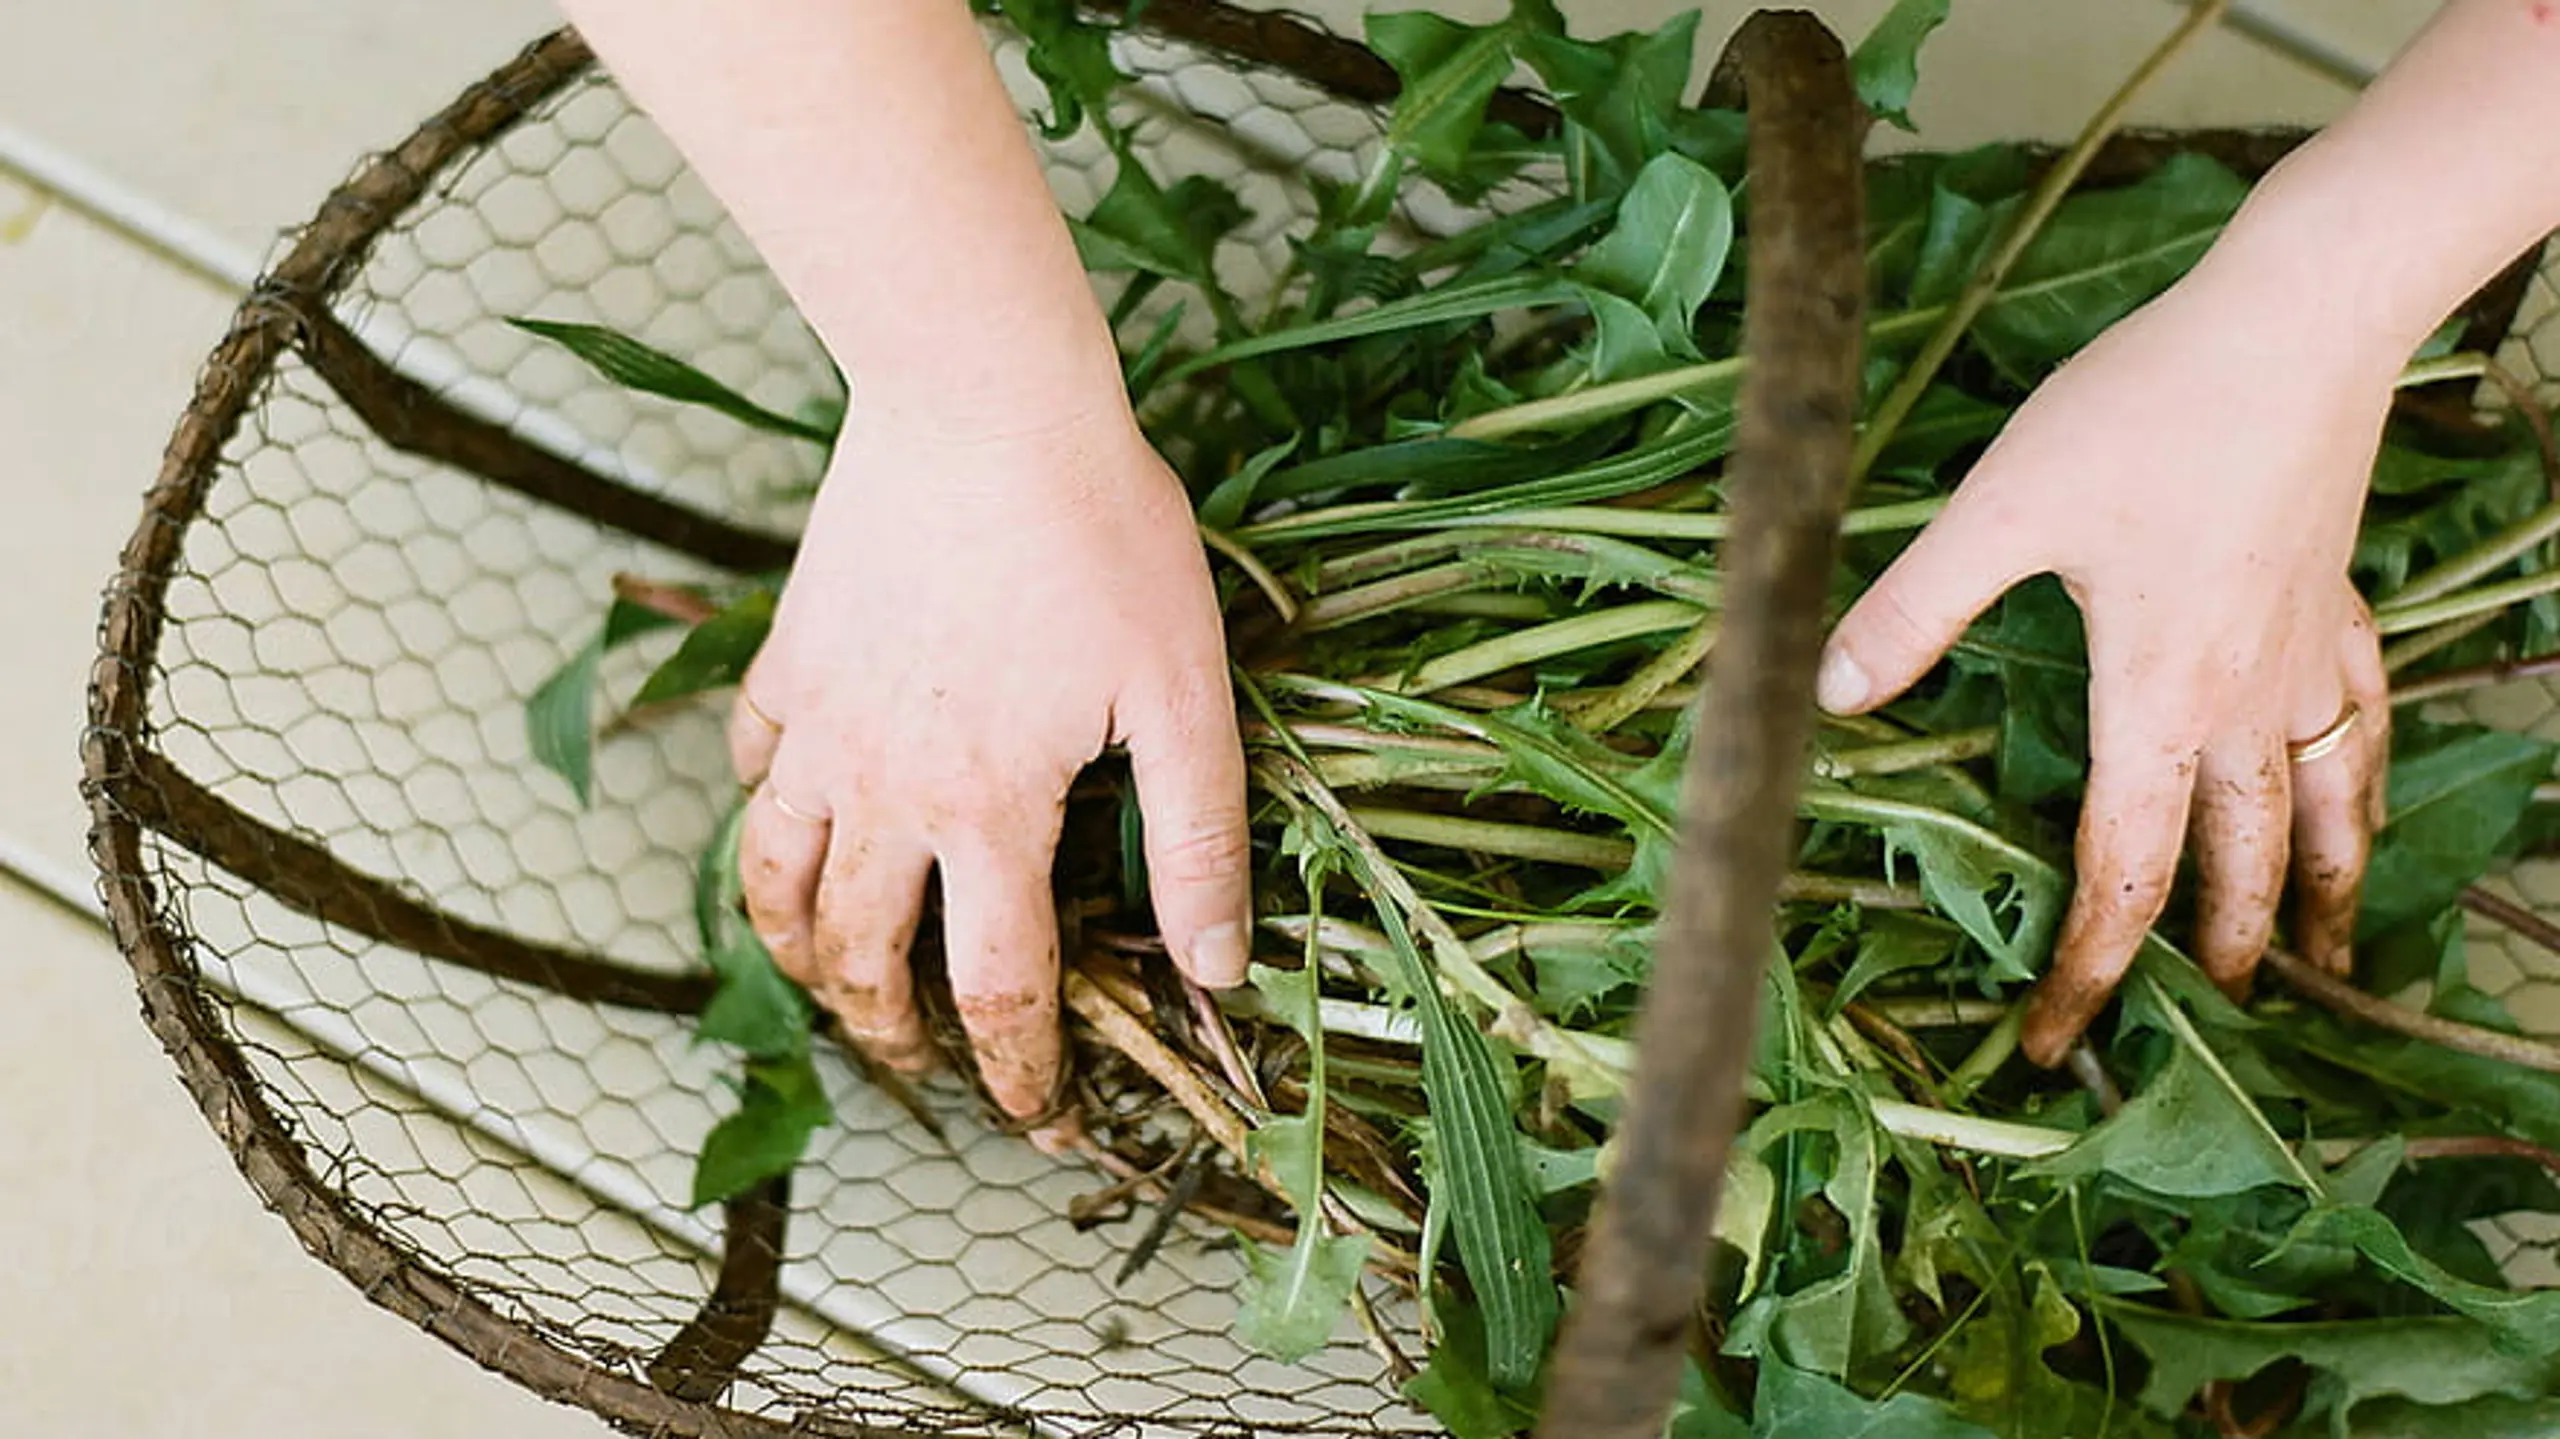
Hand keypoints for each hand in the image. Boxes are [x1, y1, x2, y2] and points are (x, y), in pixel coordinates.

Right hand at [727, 408, 1250, 1118]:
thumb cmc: (1103, 539)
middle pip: (861, 957)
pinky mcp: (791, 653)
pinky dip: (766, 811)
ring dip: (800, 949)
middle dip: (890, 1036)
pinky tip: (792, 816)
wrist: (986, 403)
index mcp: (989, 814)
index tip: (1039, 1115)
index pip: (997, 991)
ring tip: (829, 977)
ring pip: (774, 876)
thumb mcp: (1184, 696)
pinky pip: (756, 763)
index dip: (1020, 1074)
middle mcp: (885, 789)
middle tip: (921, 1065)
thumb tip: (1216, 968)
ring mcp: (822, 723)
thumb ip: (1198, 840)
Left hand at [1817, 270, 2394, 1066]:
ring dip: (2314, 889)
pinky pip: (2363, 717)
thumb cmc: (2146, 410)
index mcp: (2157, 703)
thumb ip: (1912, 608)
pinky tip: (2357, 786)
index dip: (2088, 971)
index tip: (2055, 1042)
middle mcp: (2245, 703)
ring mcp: (2303, 653)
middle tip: (2199, 1022)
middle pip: (2238, 863)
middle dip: (2209, 952)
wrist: (2296, 320)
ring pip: (2325, 806)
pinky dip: (2363, 777)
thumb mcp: (2000, 509)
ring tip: (2315, 957)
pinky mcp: (2333, 595)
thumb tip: (1831, 696)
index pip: (2122, 874)